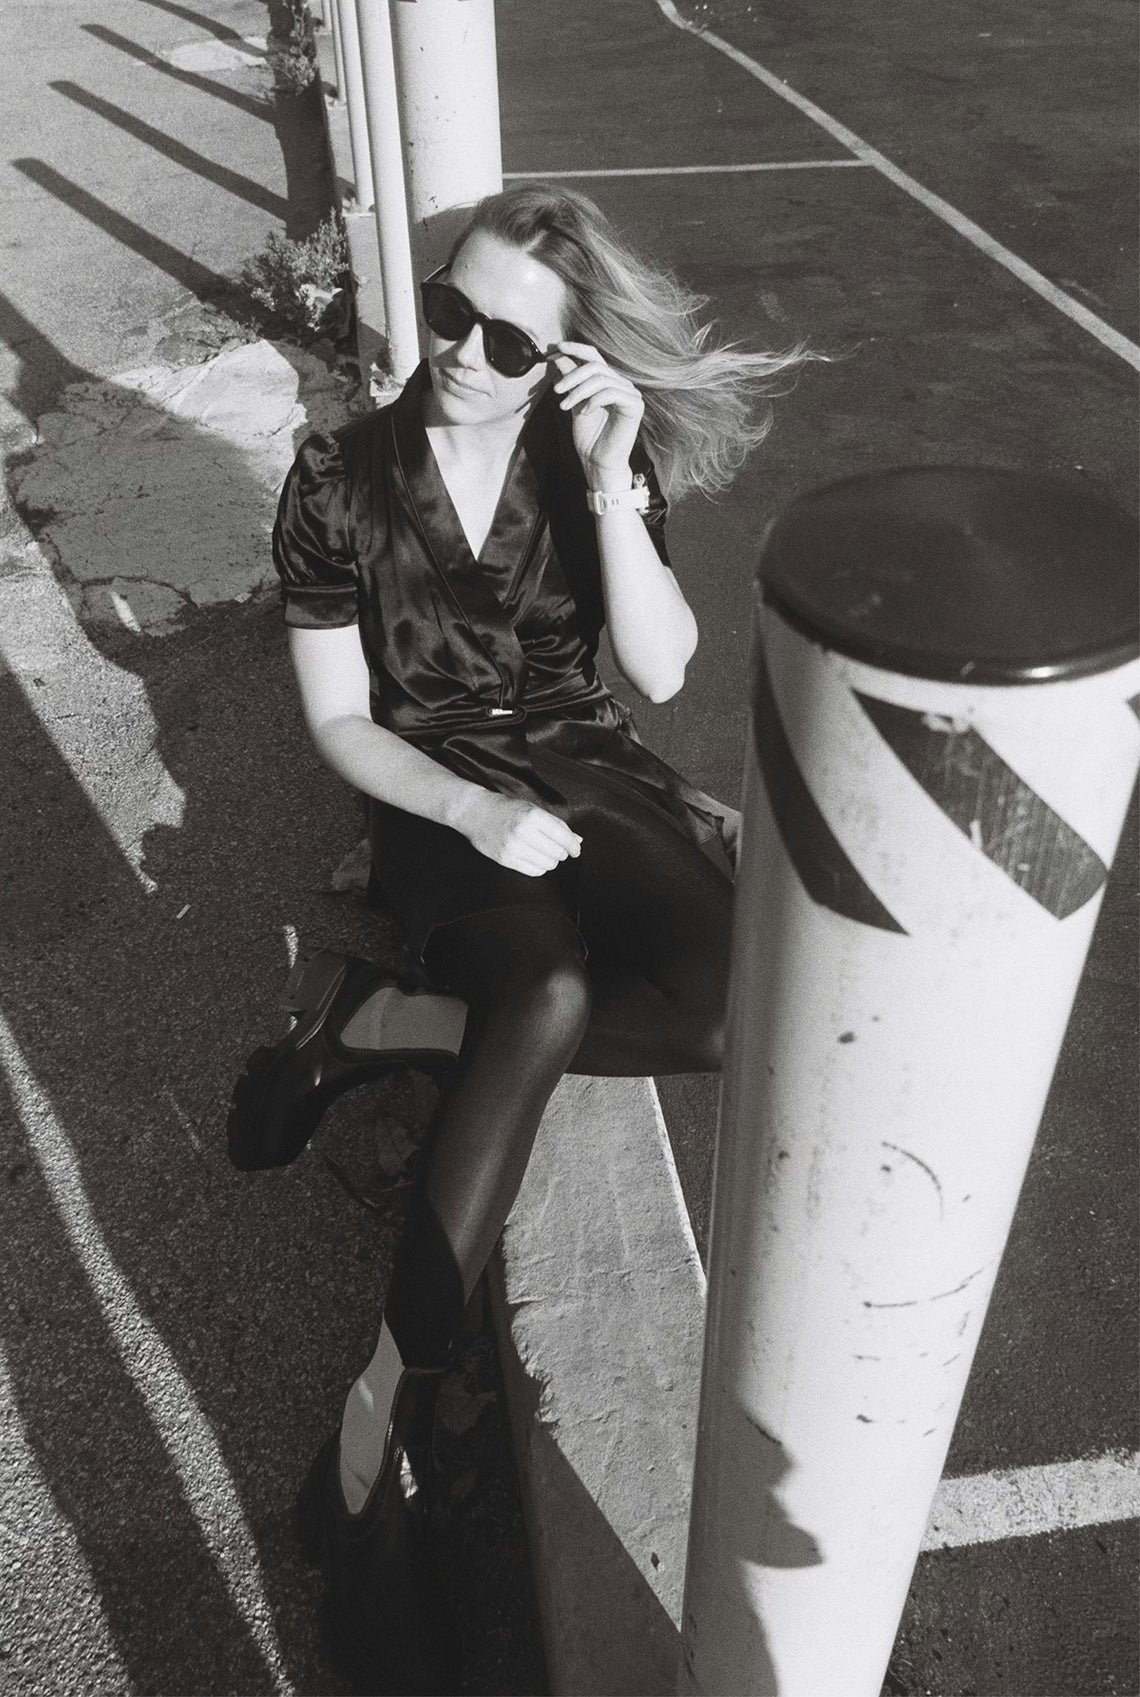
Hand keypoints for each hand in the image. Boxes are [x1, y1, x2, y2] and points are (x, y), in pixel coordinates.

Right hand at [454, 790, 581, 876]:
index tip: (576, 849)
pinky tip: (535, 858)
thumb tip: (577, 841)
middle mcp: (522, 832)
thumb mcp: (533, 809)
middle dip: (562, 853)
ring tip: (545, 853)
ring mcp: (512, 847)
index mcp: (532, 816)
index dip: (574, 846)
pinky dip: (539, 867)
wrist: (475, 812)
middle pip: (557, 853)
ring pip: (547, 864)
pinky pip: (533, 871)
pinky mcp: (505, 859)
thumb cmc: (506, 808)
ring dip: (551, 861)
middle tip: (559, 849)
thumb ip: (556, 825)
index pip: (563, 837)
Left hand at [551, 342, 643, 486]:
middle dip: (572, 376)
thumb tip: (559, 356)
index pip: (594, 356)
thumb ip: (570, 380)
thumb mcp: (574, 402)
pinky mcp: (635, 406)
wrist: (597, 462)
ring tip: (564, 406)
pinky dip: (593, 400)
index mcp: (608, 381)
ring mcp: (630, 394)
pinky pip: (611, 392)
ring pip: (601, 379)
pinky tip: (585, 412)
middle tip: (556, 390)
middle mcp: (621, 384)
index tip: (557, 348)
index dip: (577, 349)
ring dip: (578, 391)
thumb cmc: (588, 436)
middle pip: (595, 366)